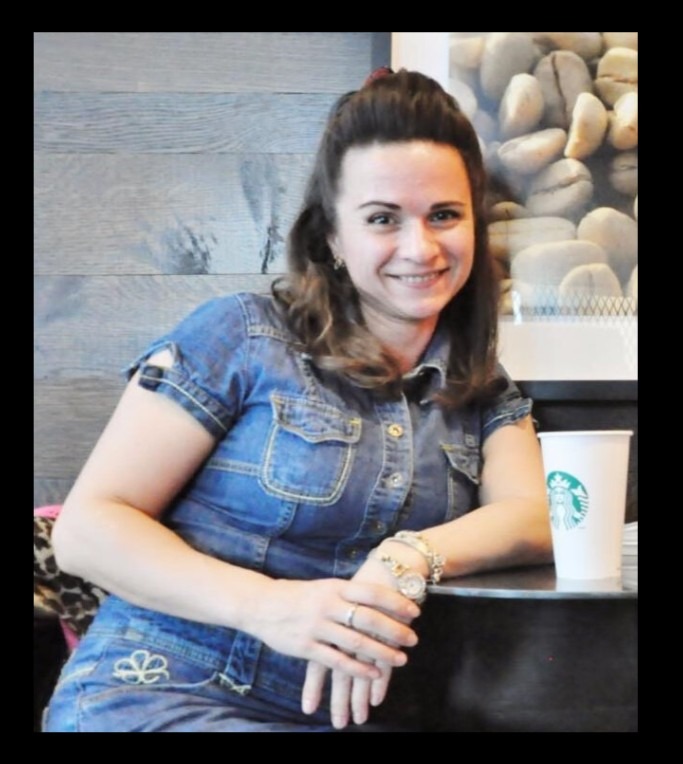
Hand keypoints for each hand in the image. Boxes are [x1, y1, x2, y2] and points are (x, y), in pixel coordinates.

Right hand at [301, 557, 420, 728]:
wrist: (261, 604)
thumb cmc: (297, 595)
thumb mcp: (324, 586)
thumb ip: (347, 593)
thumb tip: (378, 596)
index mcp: (335, 587)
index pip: (371, 592)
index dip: (394, 602)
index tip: (414, 611)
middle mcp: (328, 605)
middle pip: (368, 618)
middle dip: (394, 630)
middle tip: (413, 639)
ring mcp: (317, 627)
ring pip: (356, 642)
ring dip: (382, 652)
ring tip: (401, 659)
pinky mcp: (306, 647)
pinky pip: (337, 660)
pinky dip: (359, 668)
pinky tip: (375, 674)